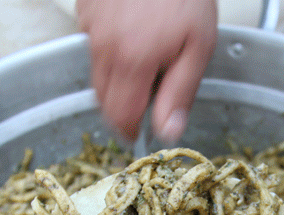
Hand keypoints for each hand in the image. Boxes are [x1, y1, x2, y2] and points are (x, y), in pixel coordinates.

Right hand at [76, 0, 217, 141]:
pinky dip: (108, 50)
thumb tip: (168, 131)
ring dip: (114, 80)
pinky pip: (92, 43)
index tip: (138, 133)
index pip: (120, 116)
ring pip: (95, 73)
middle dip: (120, 109)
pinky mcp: (85, 10)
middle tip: (140, 107)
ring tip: (141, 64)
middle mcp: (105, 46)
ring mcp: (90, 26)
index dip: (129, 130)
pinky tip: (130, 36)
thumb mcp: (198, 46)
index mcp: (134, 60)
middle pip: (102, 99)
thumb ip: (180, 93)